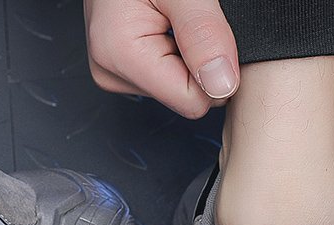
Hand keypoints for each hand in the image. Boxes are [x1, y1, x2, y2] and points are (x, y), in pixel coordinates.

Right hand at [83, 0, 239, 118]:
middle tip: (189, 17)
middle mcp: (112, 72)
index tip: (210, 31)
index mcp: (120, 55)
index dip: (213, 70)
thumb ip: (203, 34)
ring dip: (187, 53)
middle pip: (184, 96)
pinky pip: (165, 75)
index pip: (191, 101)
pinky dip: (175, 50)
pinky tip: (166, 23)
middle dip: (197, 59)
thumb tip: (222, 84)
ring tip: (174, 14)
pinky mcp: (121, 67)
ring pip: (176, 87)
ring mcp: (114, 72)